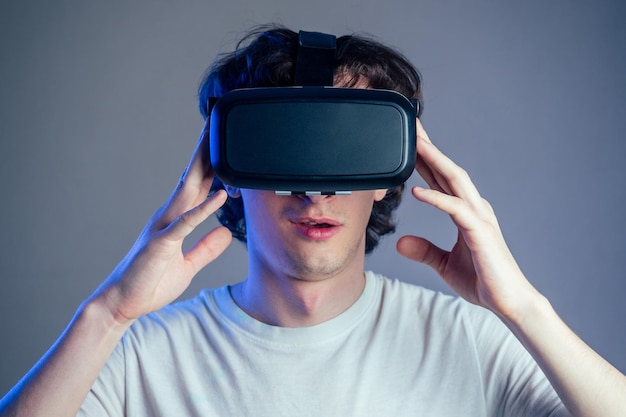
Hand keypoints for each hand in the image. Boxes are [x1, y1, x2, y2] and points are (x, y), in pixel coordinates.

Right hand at [92, 122, 231, 325]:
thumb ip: (206, 248)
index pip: (199, 185)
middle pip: (194, 176)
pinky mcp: (162, 242)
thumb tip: (227, 232)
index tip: (225, 142)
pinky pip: (187, 222)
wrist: (122, 304)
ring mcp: (165, 226)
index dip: (213, 164)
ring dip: (205, 165)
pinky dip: (204, 208)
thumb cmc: (150, 283)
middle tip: (220, 122)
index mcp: (177, 219)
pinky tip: (220, 194)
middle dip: (207, 150)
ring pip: (189, 189)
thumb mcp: (188, 266)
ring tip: (217, 140)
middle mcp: (170, 215)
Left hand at [397, 119, 538, 320]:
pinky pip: (455, 209)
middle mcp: (473, 208)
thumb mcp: (444, 265)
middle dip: (429, 147)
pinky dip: (436, 198)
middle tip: (411, 125)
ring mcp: (479, 217)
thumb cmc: (483, 281)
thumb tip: (400, 243)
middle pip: (448, 169)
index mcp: (465, 212)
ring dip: (434, 160)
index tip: (409, 140)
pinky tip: (417, 191)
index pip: (441, 178)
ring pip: (454, 180)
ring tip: (415, 142)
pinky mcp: (480, 232)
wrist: (509, 303)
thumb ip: (424, 251)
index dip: (425, 159)